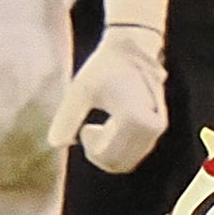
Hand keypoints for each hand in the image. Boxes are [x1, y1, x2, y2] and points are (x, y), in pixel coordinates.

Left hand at [48, 21, 165, 172]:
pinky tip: (112, 125)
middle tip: (88, 128)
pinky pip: (134, 153)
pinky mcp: (158, 128)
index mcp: (134, 119)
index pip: (106, 156)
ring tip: (101, 126)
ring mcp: (157, 129)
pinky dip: (119, 147)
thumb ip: (66, 119)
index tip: (84, 125)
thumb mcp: (79, 91)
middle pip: (117, 163)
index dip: (88, 145)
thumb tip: (55, 145)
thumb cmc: (103, 69)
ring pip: (127, 161)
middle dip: (98, 152)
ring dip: (108, 151)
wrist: (132, 50)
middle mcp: (151, 127)